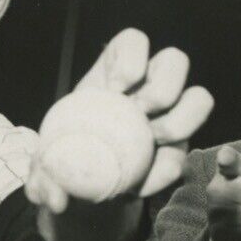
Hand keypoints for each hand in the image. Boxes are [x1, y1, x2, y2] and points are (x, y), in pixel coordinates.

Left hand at [25, 28, 213, 214]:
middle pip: (175, 61)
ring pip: (199, 99)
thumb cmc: (63, 162)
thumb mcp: (44, 165)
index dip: (132, 58)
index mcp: (115, 72)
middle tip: (141, 114)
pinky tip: (141, 186)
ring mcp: (171, 116)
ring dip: (180, 123)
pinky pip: (185, 155)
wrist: (85, 191)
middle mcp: (150, 86)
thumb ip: (41, 177)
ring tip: (152, 143)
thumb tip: (55, 198)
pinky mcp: (179, 150)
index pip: (134, 42)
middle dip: (163, 86)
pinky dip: (165, 172)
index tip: (115, 90)